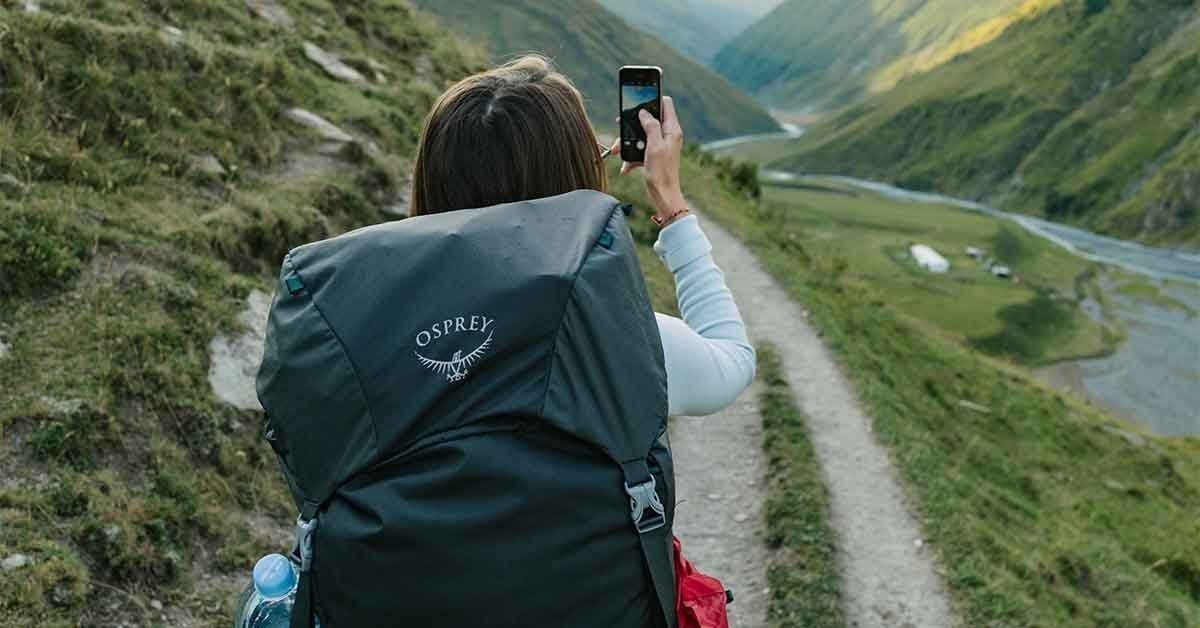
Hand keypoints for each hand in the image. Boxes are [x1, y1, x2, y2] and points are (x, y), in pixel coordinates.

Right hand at [613, 96, 686, 222]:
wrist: (663, 197)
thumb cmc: (662, 173)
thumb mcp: (654, 146)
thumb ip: (650, 126)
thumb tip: (644, 111)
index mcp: (672, 130)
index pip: (665, 103)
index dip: (652, 97)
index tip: (638, 96)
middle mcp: (667, 135)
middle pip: (648, 119)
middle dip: (632, 124)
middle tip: (620, 125)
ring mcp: (660, 146)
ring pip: (640, 135)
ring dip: (627, 143)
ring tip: (617, 151)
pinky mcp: (653, 156)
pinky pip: (638, 150)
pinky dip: (630, 157)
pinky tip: (625, 167)